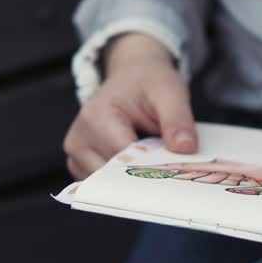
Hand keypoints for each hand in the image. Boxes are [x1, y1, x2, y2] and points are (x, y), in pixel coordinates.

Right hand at [64, 33, 196, 179]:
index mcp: (96, 118)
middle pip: (113, 177)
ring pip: (108, 186)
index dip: (153, 168)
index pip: (124, 160)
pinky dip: (124, 181)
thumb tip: (185, 149)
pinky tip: (141, 166)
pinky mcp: (80, 164)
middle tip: (171, 169)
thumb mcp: (170, 92)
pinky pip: (104, 185)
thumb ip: (177, 120)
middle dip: (144, 176)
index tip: (178, 172)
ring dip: (134, 180)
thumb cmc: (149, 82)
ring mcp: (75, 154)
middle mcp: (78, 139)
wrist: (133, 75)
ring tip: (154, 160)